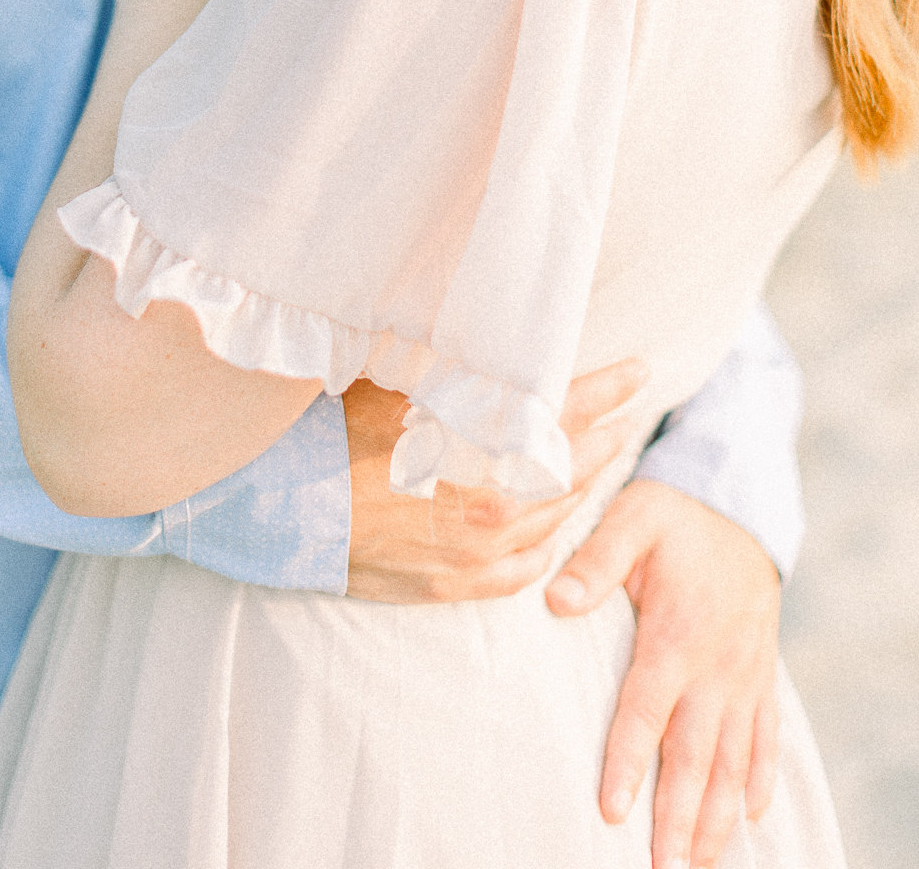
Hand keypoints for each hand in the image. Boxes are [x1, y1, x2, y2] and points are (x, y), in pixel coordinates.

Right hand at [343, 359, 648, 603]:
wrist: (279, 508)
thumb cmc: (331, 431)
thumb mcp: (391, 378)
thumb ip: (447, 366)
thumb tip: (483, 334)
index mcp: (477, 448)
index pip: (562, 412)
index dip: (606, 389)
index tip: (639, 372)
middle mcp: (487, 506)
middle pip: (568, 469)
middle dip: (605, 437)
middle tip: (629, 415)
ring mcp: (472, 553)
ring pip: (551, 520)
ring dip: (580, 488)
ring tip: (597, 461)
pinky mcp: (450, 584)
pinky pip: (522, 571)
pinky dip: (546, 545)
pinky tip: (554, 527)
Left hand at [546, 479, 779, 868]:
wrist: (741, 500)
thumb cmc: (674, 512)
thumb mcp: (632, 519)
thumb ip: (596, 561)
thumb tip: (556, 601)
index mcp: (677, 634)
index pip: (646, 710)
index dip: (628, 761)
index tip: (612, 811)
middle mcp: (717, 666)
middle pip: (696, 754)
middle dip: (680, 819)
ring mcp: (745, 674)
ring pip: (734, 759)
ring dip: (718, 816)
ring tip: (702, 863)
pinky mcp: (762, 672)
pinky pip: (767, 734)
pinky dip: (762, 777)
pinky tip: (753, 815)